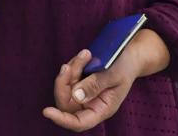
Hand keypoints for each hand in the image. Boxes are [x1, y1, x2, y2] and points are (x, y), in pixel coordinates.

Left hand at [43, 28, 168, 130]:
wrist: (130, 55)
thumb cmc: (125, 66)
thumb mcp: (113, 75)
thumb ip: (95, 85)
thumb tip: (75, 96)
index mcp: (101, 110)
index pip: (78, 122)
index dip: (62, 119)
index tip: (47, 111)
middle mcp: (90, 104)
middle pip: (66, 102)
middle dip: (64, 82)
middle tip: (70, 65)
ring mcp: (84, 92)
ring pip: (66, 86)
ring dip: (71, 69)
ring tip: (86, 54)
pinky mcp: (80, 81)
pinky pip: (68, 76)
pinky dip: (73, 65)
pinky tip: (84, 56)